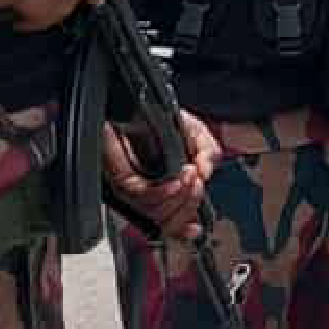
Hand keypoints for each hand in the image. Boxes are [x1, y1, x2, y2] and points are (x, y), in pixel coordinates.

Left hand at [104, 110, 214, 242]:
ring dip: (179, 198)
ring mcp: (130, 185)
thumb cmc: (160, 114)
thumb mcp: (196, 132)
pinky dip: (163, 192)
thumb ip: (209, 153)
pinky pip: (141, 194)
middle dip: (189, 206)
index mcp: (161, 183)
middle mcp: (144, 188)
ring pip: (153, 211)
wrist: (138, 99)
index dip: (182, 229)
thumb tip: (207, 174)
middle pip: (163, 219)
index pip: (168, 217)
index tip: (196, 229)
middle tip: (200, 185)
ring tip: (192, 177)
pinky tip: (176, 181)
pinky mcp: (119, 177)